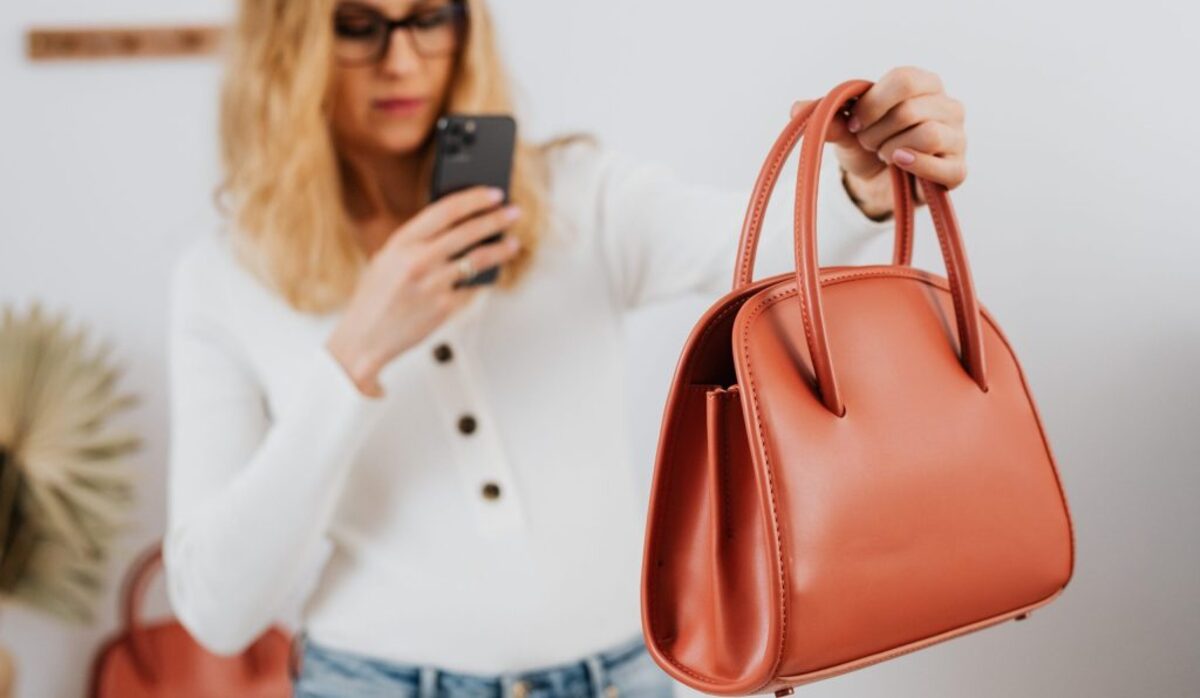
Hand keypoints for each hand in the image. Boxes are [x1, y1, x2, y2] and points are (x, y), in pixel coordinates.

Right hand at [325, 185, 522, 396]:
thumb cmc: (375, 298)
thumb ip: (416, 242)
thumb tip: (455, 225)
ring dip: (501, 249)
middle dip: (496, 219)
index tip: (493, 194)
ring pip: (478, 259)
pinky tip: (494, 272)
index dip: (473, 199)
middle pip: (468, 231)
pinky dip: (485, 277)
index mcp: (401, 242)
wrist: (365, 339)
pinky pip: (472, 287)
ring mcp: (433, 284)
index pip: (445, 210)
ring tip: (513, 243)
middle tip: (513, 212)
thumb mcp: (386, 259)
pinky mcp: (444, 307)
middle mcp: (417, 260)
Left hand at [791, 66, 967, 218]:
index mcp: (924, 84)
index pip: (904, 80)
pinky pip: (943, 166)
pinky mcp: (958, 169)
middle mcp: (948, 105)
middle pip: (910, 109)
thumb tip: (796, 108)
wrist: (874, 183)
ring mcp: (957, 138)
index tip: (854, 124)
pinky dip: (915, 166)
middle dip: (877, 132)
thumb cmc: (866, 144)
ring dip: (893, 148)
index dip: (872, 104)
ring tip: (886, 155)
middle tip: (870, 144)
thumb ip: (826, 115)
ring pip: (927, 134)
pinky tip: (900, 165)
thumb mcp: (844, 128)